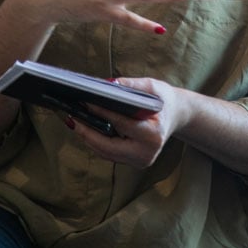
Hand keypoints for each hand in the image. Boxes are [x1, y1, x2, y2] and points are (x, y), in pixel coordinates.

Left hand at [66, 76, 184, 167]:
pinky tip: (85, 128)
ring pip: (106, 152)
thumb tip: (108, 84)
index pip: (120, 124)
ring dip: (88, 138)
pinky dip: (96, 141)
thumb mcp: (152, 86)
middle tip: (71, 117)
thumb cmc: (164, 100)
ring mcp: (140, 161)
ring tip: (73, 121)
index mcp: (154, 135)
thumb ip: (132, 84)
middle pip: (107, 145)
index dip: (101, 113)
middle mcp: (147, 153)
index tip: (84, 102)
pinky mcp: (134, 163)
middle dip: (87, 131)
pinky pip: (110, 153)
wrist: (177, 116)